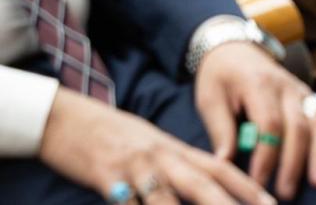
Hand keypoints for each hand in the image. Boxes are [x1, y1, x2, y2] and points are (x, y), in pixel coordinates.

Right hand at [40, 88, 276, 204]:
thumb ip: (178, 167)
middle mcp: (163, 156)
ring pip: (168, 196)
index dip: (248, 187)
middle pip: (203, 182)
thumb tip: (208, 187)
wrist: (67, 119)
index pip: (221, 167)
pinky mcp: (106, 178)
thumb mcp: (151, 148)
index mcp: (176, 150)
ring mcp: (135, 167)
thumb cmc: (113, 138)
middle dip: (231, 204)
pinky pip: (128, 203)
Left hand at [193, 43, 315, 200]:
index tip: (258, 182)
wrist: (237, 48)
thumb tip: (225, 164)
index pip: (269, 123)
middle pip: (298, 126)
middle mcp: (287, 87)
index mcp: (259, 85)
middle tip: (287, 193)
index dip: (266, 155)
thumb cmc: (220, 78)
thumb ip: (220, 129)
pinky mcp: (310, 97)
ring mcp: (303, 91)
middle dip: (294, 162)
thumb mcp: (210, 99)